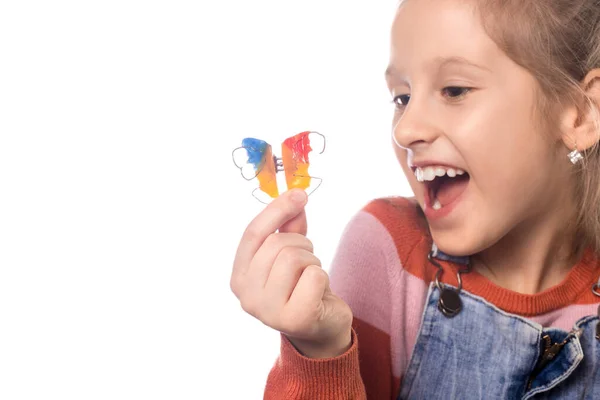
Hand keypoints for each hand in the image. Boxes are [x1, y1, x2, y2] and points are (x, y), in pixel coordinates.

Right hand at [230, 189, 352, 357]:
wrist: (322, 327)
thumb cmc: (303, 286)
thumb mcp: (292, 251)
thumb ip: (289, 226)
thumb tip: (296, 196)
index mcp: (239, 277)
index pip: (252, 234)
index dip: (277, 209)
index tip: (300, 194)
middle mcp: (246, 296)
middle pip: (276, 244)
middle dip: (301, 244)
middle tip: (308, 260)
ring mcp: (267, 311)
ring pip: (294, 257)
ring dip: (312, 260)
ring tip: (312, 276)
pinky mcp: (294, 319)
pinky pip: (314, 275)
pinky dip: (323, 277)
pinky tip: (319, 292)